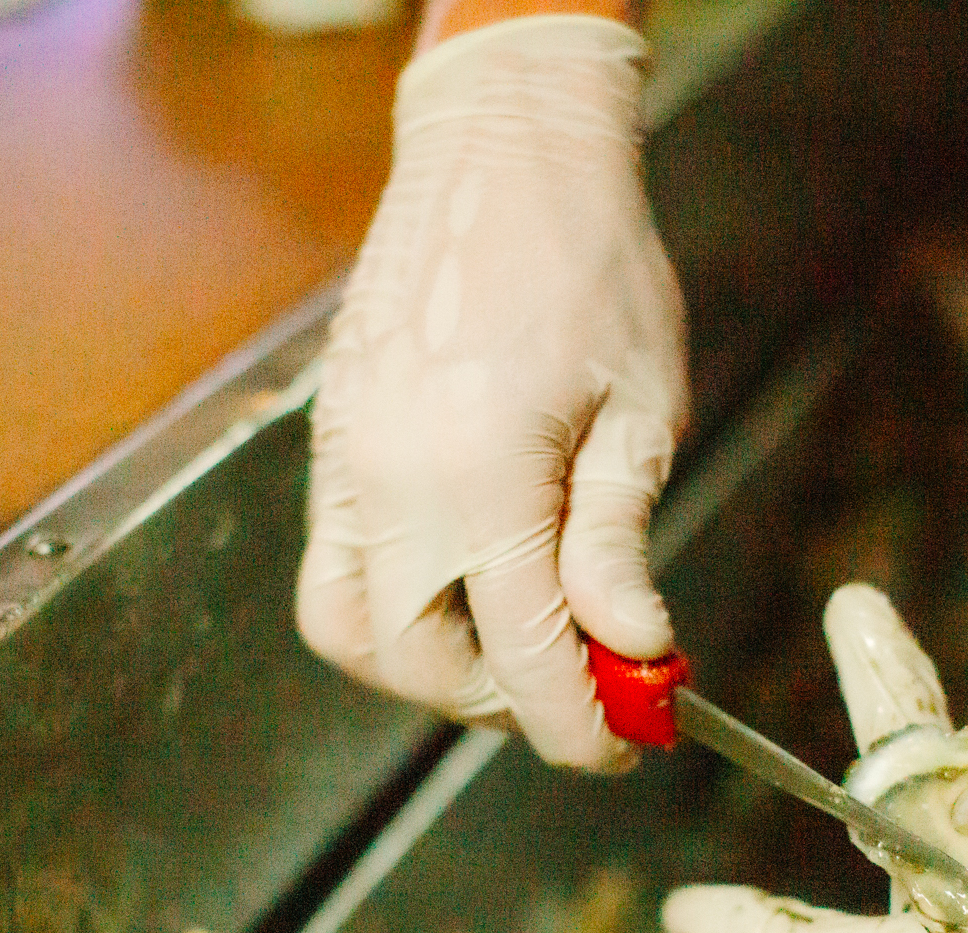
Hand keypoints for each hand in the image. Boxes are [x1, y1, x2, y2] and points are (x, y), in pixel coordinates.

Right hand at [299, 15, 686, 768]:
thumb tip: (631, 650)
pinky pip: (333, 564)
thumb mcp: (638, 410)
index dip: (576, 724)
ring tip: (516, 647)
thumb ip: (617, 543)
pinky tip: (467, 583)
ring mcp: (343, 462)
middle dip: (497, 703)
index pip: (520, 654)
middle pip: (414, 662)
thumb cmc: (591, 265)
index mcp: (480, 474)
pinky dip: (392, 606)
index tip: (620, 744)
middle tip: (577, 693)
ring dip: (429, 667)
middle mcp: (389, 480)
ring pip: (350, 627)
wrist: (502, 152)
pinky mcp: (329, 444)